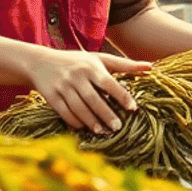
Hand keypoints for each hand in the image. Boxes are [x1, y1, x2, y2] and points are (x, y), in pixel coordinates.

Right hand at [33, 48, 150, 133]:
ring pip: (78, 107)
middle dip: (106, 114)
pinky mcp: (51, 96)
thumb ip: (124, 65)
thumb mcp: (100, 59)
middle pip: (93, 98)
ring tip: (102, 131)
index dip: (121, 96)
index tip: (133, 108)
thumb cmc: (77, 61)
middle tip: (118, 127)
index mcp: (91, 66)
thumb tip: (151, 67)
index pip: (109, 83)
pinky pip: (64, 112)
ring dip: (91, 121)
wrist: (40, 62)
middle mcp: (77, 76)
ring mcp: (63, 86)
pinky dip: (75, 122)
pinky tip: (84, 128)